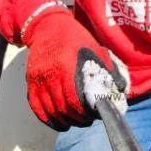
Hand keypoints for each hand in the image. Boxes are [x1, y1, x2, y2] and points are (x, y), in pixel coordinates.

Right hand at [24, 11, 128, 130]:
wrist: (46, 27)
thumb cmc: (74, 38)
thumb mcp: (95, 48)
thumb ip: (108, 69)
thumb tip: (120, 89)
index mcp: (67, 67)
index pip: (76, 100)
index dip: (86, 113)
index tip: (95, 115)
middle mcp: (50, 75)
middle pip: (63, 108)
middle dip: (78, 118)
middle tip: (88, 120)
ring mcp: (38, 80)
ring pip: (51, 111)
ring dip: (65, 121)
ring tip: (76, 121)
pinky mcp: (30, 83)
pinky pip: (37, 108)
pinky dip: (48, 119)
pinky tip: (59, 123)